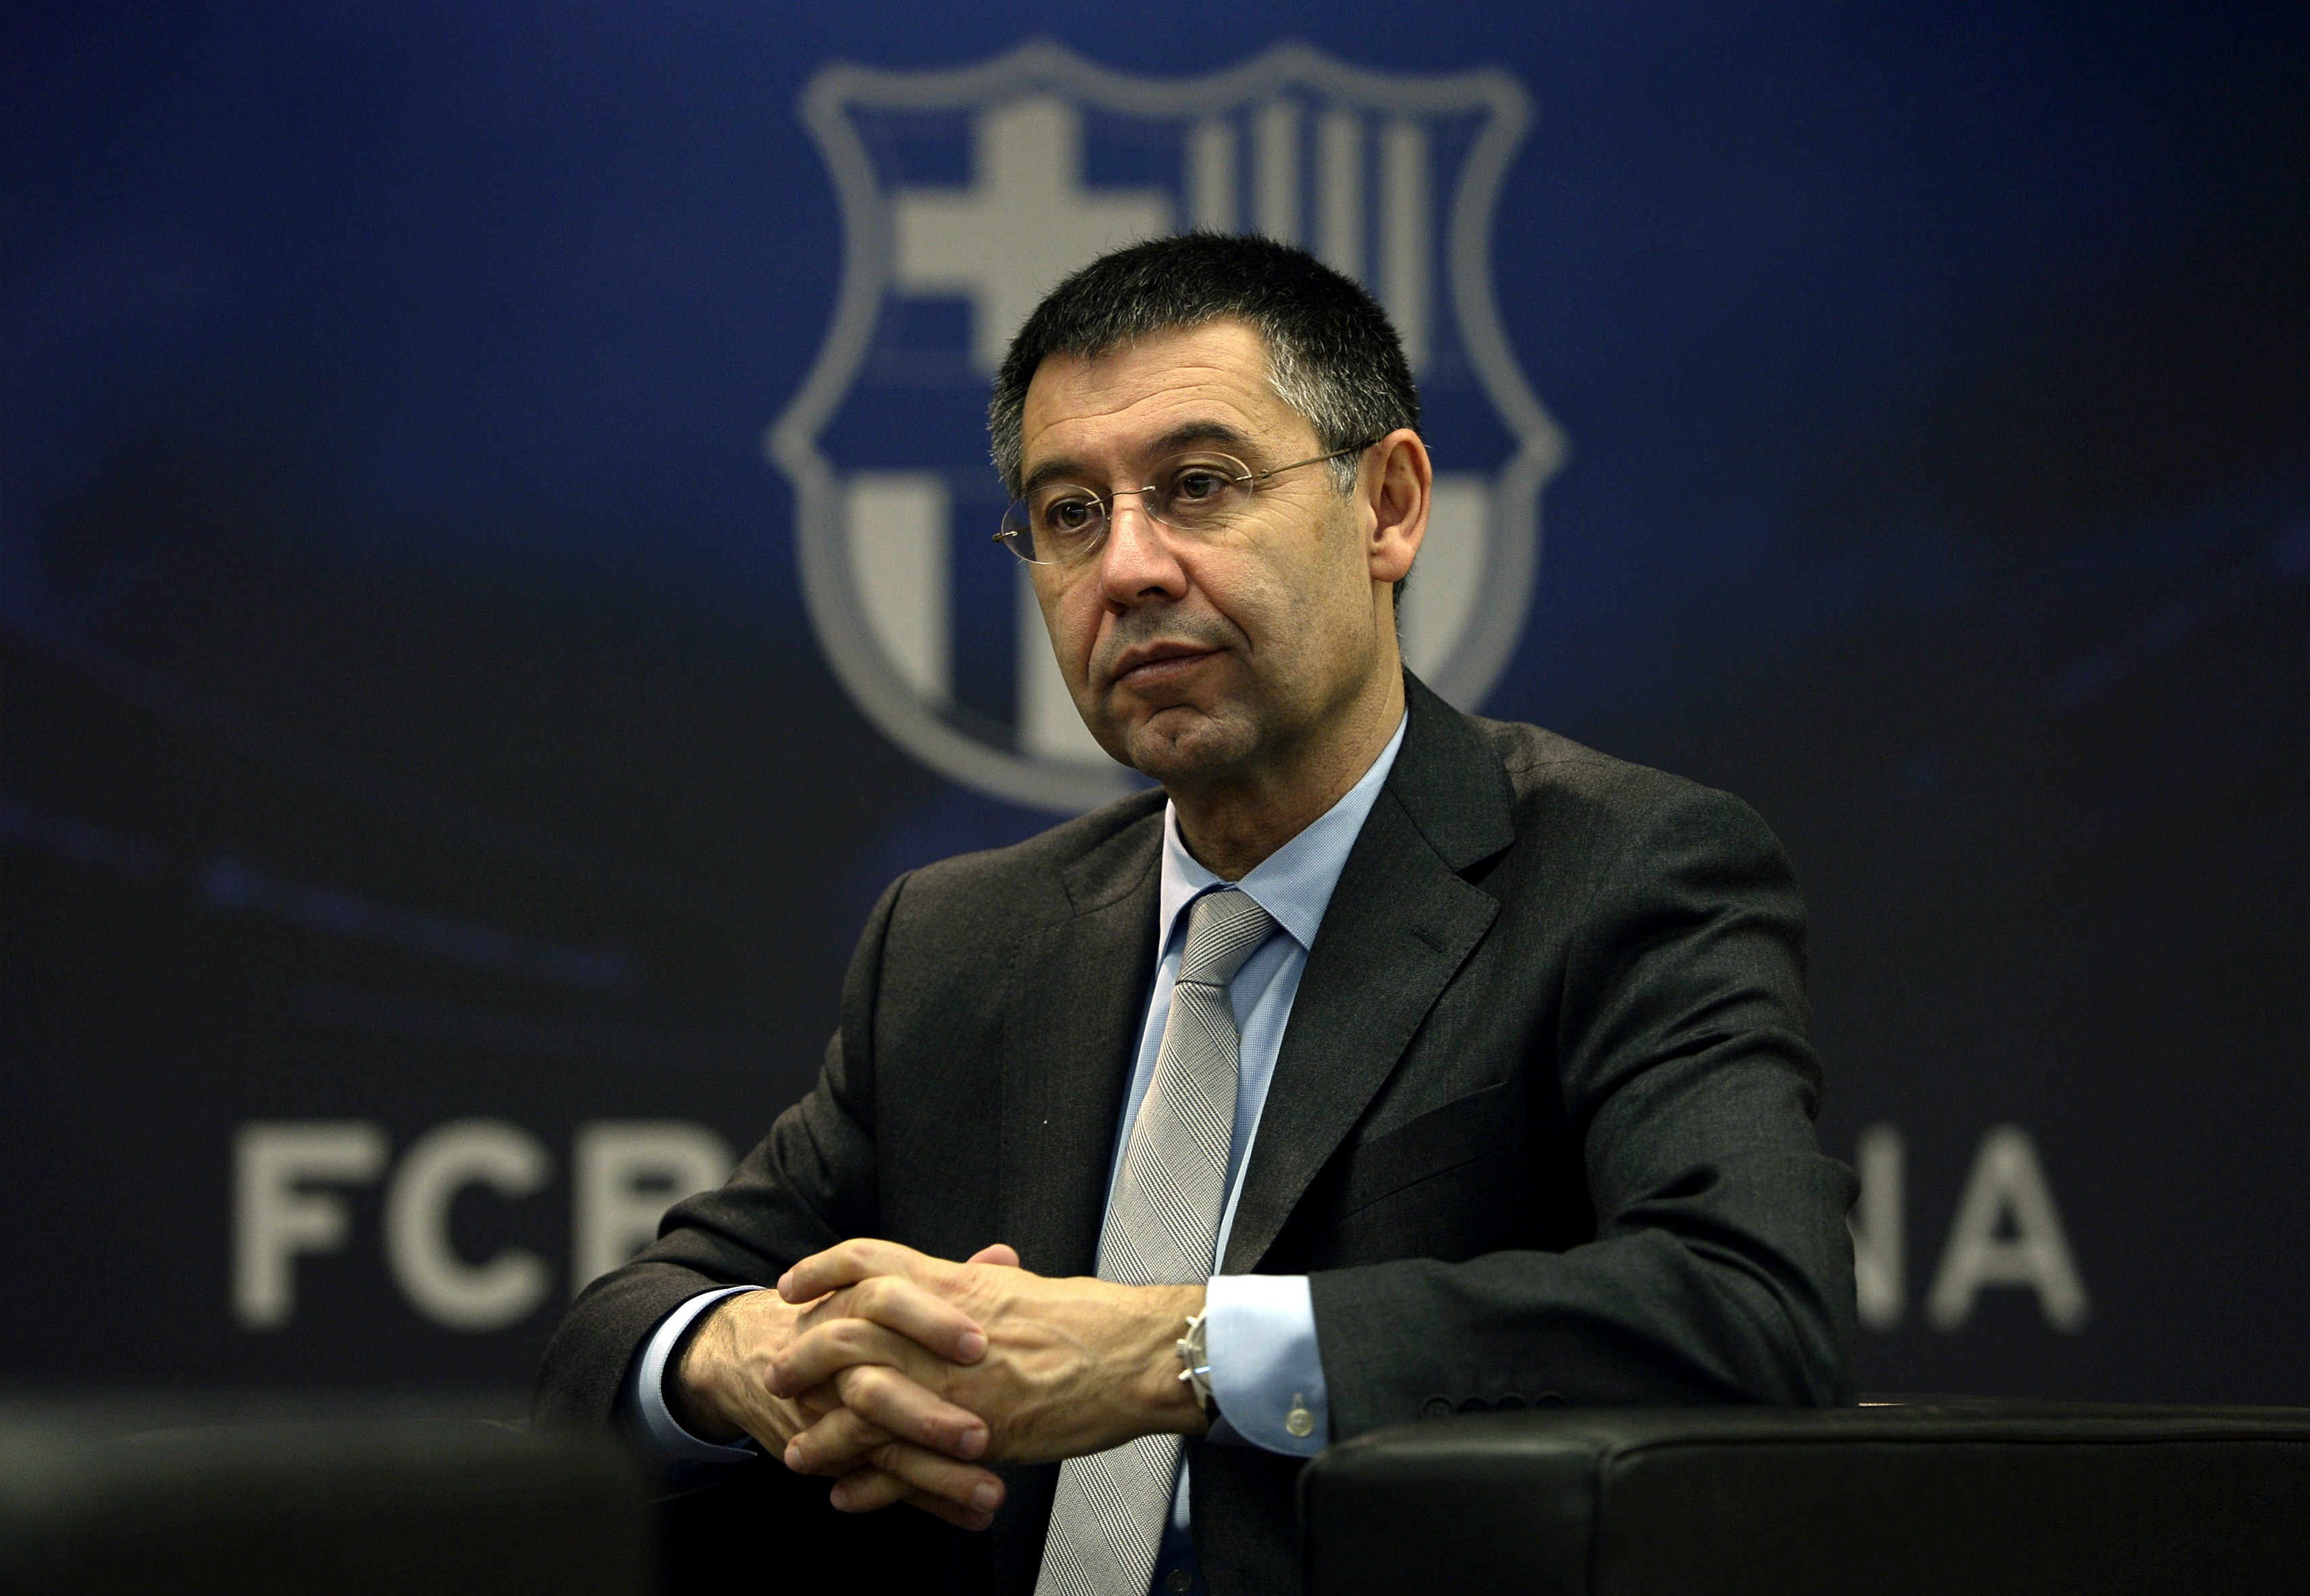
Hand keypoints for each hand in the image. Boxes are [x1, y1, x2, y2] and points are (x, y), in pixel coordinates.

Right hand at [672, 1250, 1010, 1529]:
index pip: (885, 1302)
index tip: (980, 1344)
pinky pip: (881, 1486)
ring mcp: (829, 1415)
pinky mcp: (829, 1456)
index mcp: (853, 1304)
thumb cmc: (836, 1317)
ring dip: (938, 1474)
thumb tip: (1003, 1256)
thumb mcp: (878, 1288)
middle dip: (929, 1415)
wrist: (753, 1356)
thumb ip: (945, 1280)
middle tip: (982, 1434)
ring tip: (990, 1491)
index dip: (932, 1321)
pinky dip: (931, 1503)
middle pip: (875, 1386)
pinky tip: (974, 1516)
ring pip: (879, 1447)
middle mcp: (835, 1362)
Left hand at [770, 1239, 1206, 1471]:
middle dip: (800, 1357)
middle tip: (776, 1374)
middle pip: (843, 1333)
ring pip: (858, 1408)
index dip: (821, 1271)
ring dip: (821, 1435)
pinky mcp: (971, 1434)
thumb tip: (965, 1274)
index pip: (866, 1261)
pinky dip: (866, 1485)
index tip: (792, 1286)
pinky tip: (848, 1496)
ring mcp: (952, 1383)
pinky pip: (900, 1464)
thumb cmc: (1089, 1320)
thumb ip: (978, 1283)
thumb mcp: (1020, 1288)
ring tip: (798, 1453)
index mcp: (954, 1283)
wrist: (1132, 1355)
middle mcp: (941, 1329)